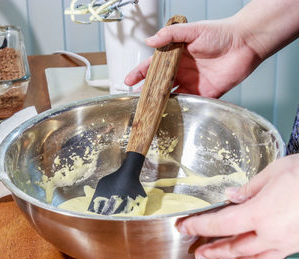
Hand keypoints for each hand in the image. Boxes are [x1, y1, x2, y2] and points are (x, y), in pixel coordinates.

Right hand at [125, 18, 261, 97]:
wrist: (245, 42)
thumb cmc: (220, 32)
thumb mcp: (192, 30)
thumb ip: (170, 34)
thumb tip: (149, 41)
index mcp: (176, 56)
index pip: (153, 66)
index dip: (139, 73)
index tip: (128, 80)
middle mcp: (182, 70)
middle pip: (159, 83)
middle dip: (147, 91)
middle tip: (136, 99)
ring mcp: (193, 82)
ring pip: (172, 95)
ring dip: (161, 102)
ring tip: (150, 109)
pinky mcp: (206, 92)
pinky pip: (191, 102)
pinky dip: (181, 108)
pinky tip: (171, 112)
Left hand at [176, 154, 298, 258]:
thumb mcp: (274, 173)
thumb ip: (249, 188)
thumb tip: (231, 197)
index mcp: (261, 214)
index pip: (220, 224)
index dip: (199, 227)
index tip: (184, 227)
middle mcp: (272, 234)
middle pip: (235, 247)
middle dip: (214, 250)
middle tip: (198, 253)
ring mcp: (288, 243)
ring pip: (255, 258)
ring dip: (233, 258)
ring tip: (219, 257)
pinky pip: (272, 257)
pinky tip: (251, 257)